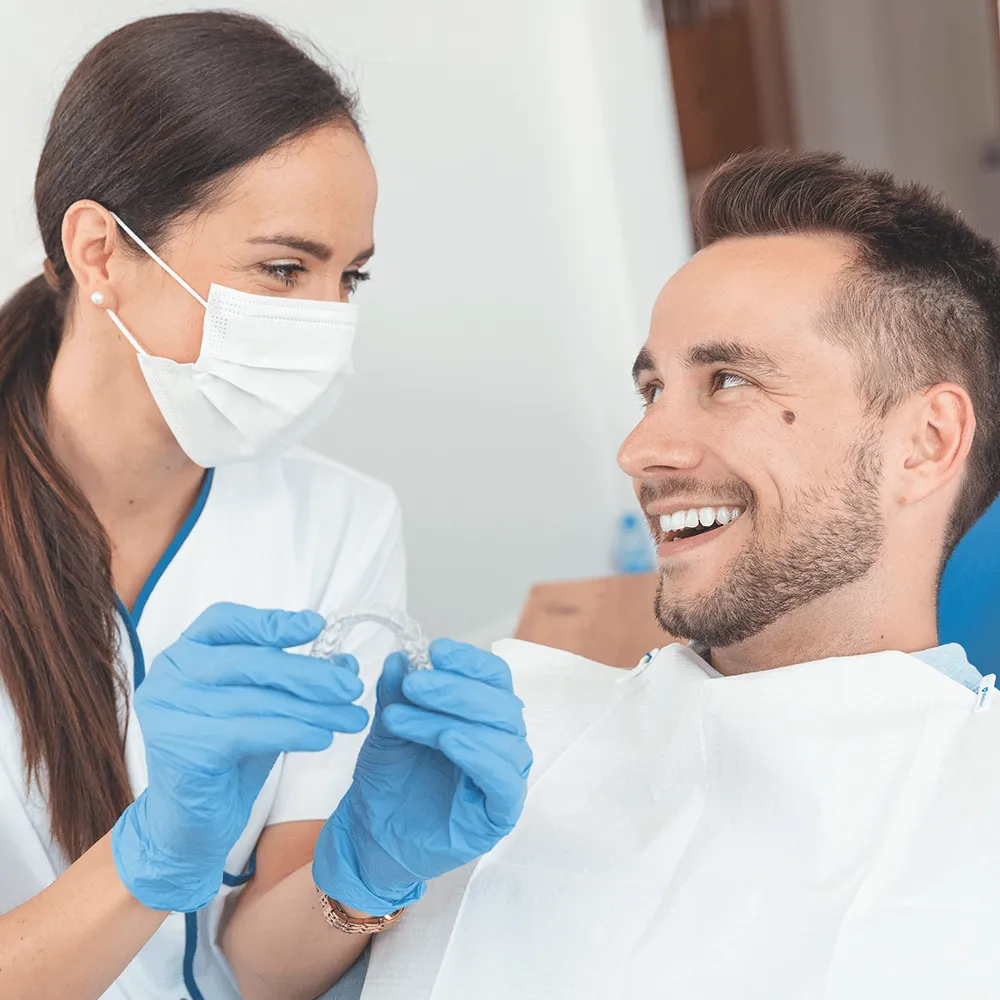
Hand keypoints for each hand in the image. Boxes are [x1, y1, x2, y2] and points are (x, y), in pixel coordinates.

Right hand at [111, 603, 368, 912]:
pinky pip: (250, 731)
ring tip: (352, 717)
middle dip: (309, 674)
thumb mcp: (264, 708)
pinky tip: (323, 738)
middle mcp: (168, 676)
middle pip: (249, 661)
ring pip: (257, 699)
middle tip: (352, 687)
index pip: (226, 621)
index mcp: (183, 653)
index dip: (271, 621)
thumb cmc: (228, 758)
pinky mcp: (182, 748)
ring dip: (313, 708)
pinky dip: (293, 732)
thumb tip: (346, 664)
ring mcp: (169, 711)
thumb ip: (294, 682)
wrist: (191, 825)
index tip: (317, 625)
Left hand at [312, 639, 531, 915]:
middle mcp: (502, 743)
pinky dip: (479, 756)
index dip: (470, 661)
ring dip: (453, 718)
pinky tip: (450, 741)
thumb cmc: (388, 781)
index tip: (435, 650)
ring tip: (405, 717)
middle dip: (455, 688)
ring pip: (501, 737)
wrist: (370, 838)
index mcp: (483, 717)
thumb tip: (400, 657)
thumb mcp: (388, 729)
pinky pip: (503, 781)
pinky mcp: (500, 814)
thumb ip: (397, 694)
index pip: (494, 678)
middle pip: (500, 704)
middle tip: (414, 683)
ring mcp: (504, 778)